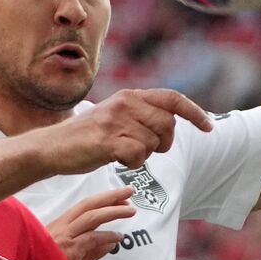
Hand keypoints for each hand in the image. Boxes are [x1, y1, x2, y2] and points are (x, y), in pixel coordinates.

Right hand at [43, 88, 211, 174]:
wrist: (52, 147)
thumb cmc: (87, 137)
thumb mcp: (116, 117)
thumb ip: (141, 115)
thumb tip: (170, 123)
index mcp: (130, 96)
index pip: (172, 98)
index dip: (194, 113)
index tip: (208, 127)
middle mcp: (125, 104)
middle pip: (167, 125)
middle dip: (163, 143)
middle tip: (146, 150)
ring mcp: (116, 121)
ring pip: (153, 142)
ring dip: (144, 155)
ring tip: (122, 153)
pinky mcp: (108, 140)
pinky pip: (139, 155)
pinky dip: (133, 163)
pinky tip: (116, 160)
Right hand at [46, 187, 136, 259]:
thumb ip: (92, 252)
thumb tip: (112, 243)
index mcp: (59, 227)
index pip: (83, 207)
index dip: (102, 200)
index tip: (120, 197)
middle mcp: (60, 228)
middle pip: (88, 205)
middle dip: (110, 196)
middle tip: (129, 190)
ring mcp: (62, 238)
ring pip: (90, 217)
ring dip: (112, 211)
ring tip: (130, 210)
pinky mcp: (67, 251)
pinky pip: (91, 239)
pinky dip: (107, 236)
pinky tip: (118, 237)